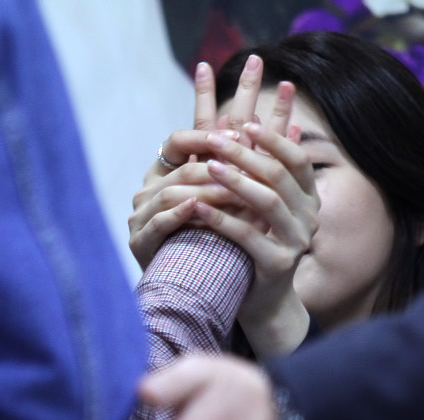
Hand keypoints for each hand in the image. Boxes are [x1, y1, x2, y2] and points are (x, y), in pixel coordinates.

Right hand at [127, 56, 265, 267]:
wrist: (189, 291)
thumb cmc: (214, 240)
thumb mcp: (232, 198)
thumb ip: (246, 164)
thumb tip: (283, 124)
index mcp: (167, 175)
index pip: (181, 139)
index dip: (208, 132)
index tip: (240, 127)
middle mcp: (150, 190)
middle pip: (182, 163)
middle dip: (213, 153)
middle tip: (242, 147)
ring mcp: (141, 215)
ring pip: (172, 191)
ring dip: (204, 188)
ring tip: (231, 185)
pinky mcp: (140, 242)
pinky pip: (158, 222)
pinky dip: (178, 214)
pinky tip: (195, 207)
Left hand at [196, 115, 318, 356]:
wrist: (264, 299)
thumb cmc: (259, 241)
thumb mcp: (266, 202)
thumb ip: (270, 166)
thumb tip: (279, 120)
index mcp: (310, 198)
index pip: (297, 159)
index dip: (273, 138)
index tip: (245, 122)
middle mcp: (309, 218)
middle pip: (279, 176)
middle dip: (246, 154)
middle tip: (215, 139)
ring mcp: (296, 242)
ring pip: (267, 202)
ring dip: (236, 181)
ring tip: (208, 166)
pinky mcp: (277, 264)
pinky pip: (248, 236)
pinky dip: (222, 219)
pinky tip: (199, 208)